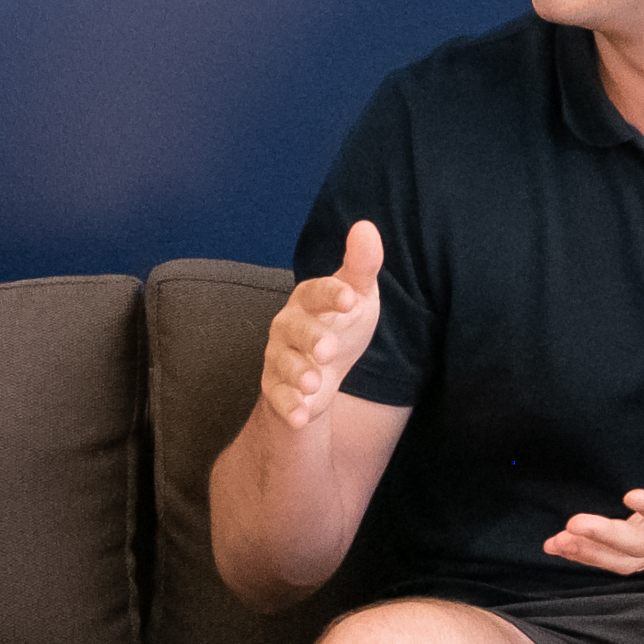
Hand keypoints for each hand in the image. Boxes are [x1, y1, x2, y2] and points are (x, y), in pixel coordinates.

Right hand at [263, 222, 384, 432]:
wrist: (322, 369)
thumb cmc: (341, 323)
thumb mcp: (359, 296)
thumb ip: (362, 265)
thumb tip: (365, 226)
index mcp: (309, 299)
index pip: (317, 292)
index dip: (333, 295)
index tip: (352, 299)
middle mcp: (288, 326)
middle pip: (295, 329)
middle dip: (309, 337)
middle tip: (328, 349)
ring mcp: (280, 358)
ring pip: (284, 364)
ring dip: (297, 374)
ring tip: (313, 384)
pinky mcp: (277, 388)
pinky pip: (278, 398)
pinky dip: (289, 408)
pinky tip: (302, 417)